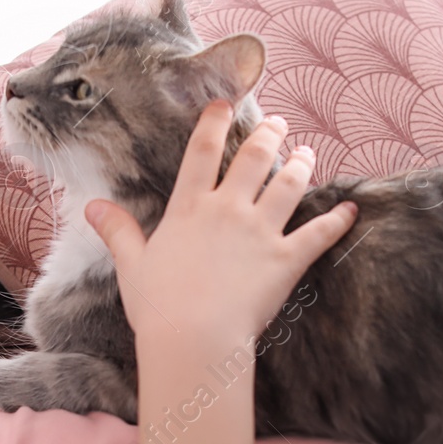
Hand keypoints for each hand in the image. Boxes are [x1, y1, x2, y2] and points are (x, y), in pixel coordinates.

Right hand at [84, 101, 357, 350]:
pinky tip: (351, 210)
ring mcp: (260, 232)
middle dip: (269, 135)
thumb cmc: (158, 306)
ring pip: (288, 185)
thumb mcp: (131, 265)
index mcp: (189, 208)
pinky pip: (319, 234)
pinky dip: (338, 221)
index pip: (202, 151)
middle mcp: (227, 210)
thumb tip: (91, 206)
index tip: (225, 104)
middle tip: (279, 124)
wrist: (193, 339)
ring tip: (308, 153)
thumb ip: (117, 231)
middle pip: (253, 158)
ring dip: (301, 165)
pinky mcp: (286, 260)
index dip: (215, 123)